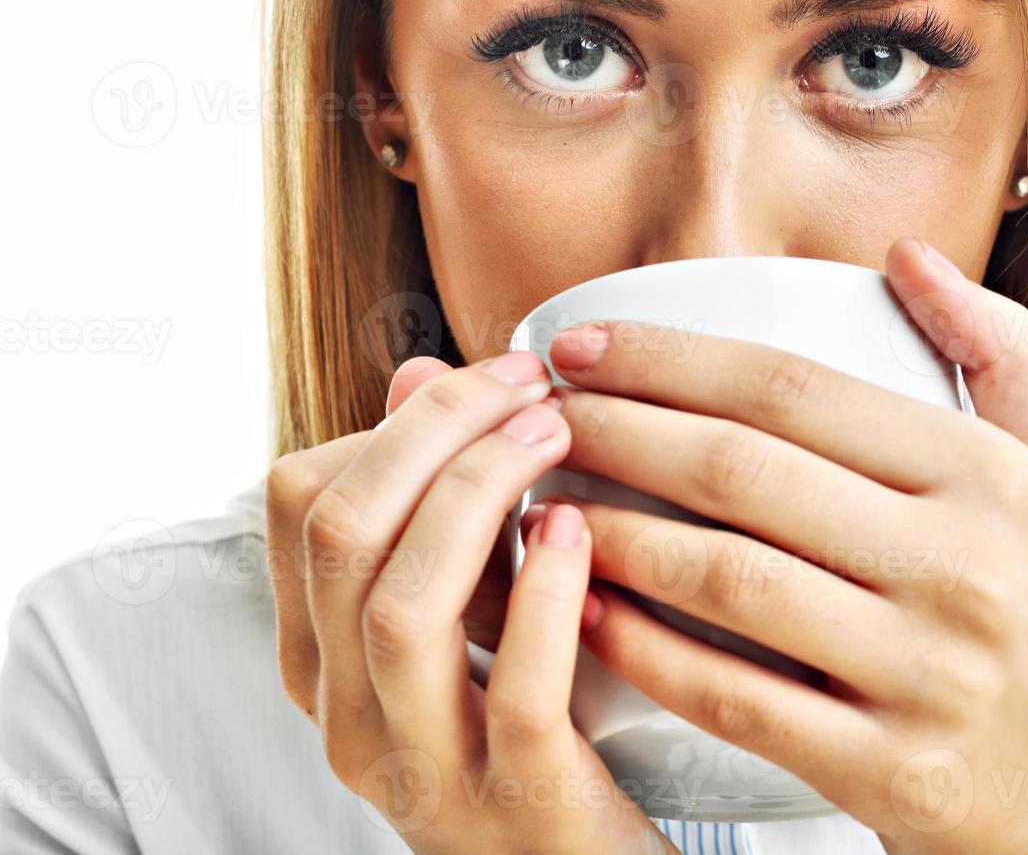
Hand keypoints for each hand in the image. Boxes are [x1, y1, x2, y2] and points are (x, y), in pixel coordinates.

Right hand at [265, 352, 676, 853]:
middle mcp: (348, 714)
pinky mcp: (515, 802)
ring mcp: (424, 768)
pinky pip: (516, 689)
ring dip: (481, 493)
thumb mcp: (464, 612)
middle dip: (436, 432)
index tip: (487, 378)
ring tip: (554, 434)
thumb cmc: (529, 727)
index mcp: (320, 659)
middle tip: (527, 385)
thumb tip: (417, 375)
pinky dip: (547, 595)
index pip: (301, 501)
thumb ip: (432, 505)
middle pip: (344, 536)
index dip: (396, 419)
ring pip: (403, 606)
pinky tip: (577, 529)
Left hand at [532, 236, 1027, 853]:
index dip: (669, 357)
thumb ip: (1001, 352)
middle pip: (743, 470)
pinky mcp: (886, 770)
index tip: (583, 345)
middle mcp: (965, 567)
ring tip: (541, 506)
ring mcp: (925, 674)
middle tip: (540, 415)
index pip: (795, 389)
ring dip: (612, 533)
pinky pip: (734, 696)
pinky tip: (584, 611)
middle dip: (616, 429)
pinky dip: (644, 649)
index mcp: (993, 478)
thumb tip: (907, 258)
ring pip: (726, 578)